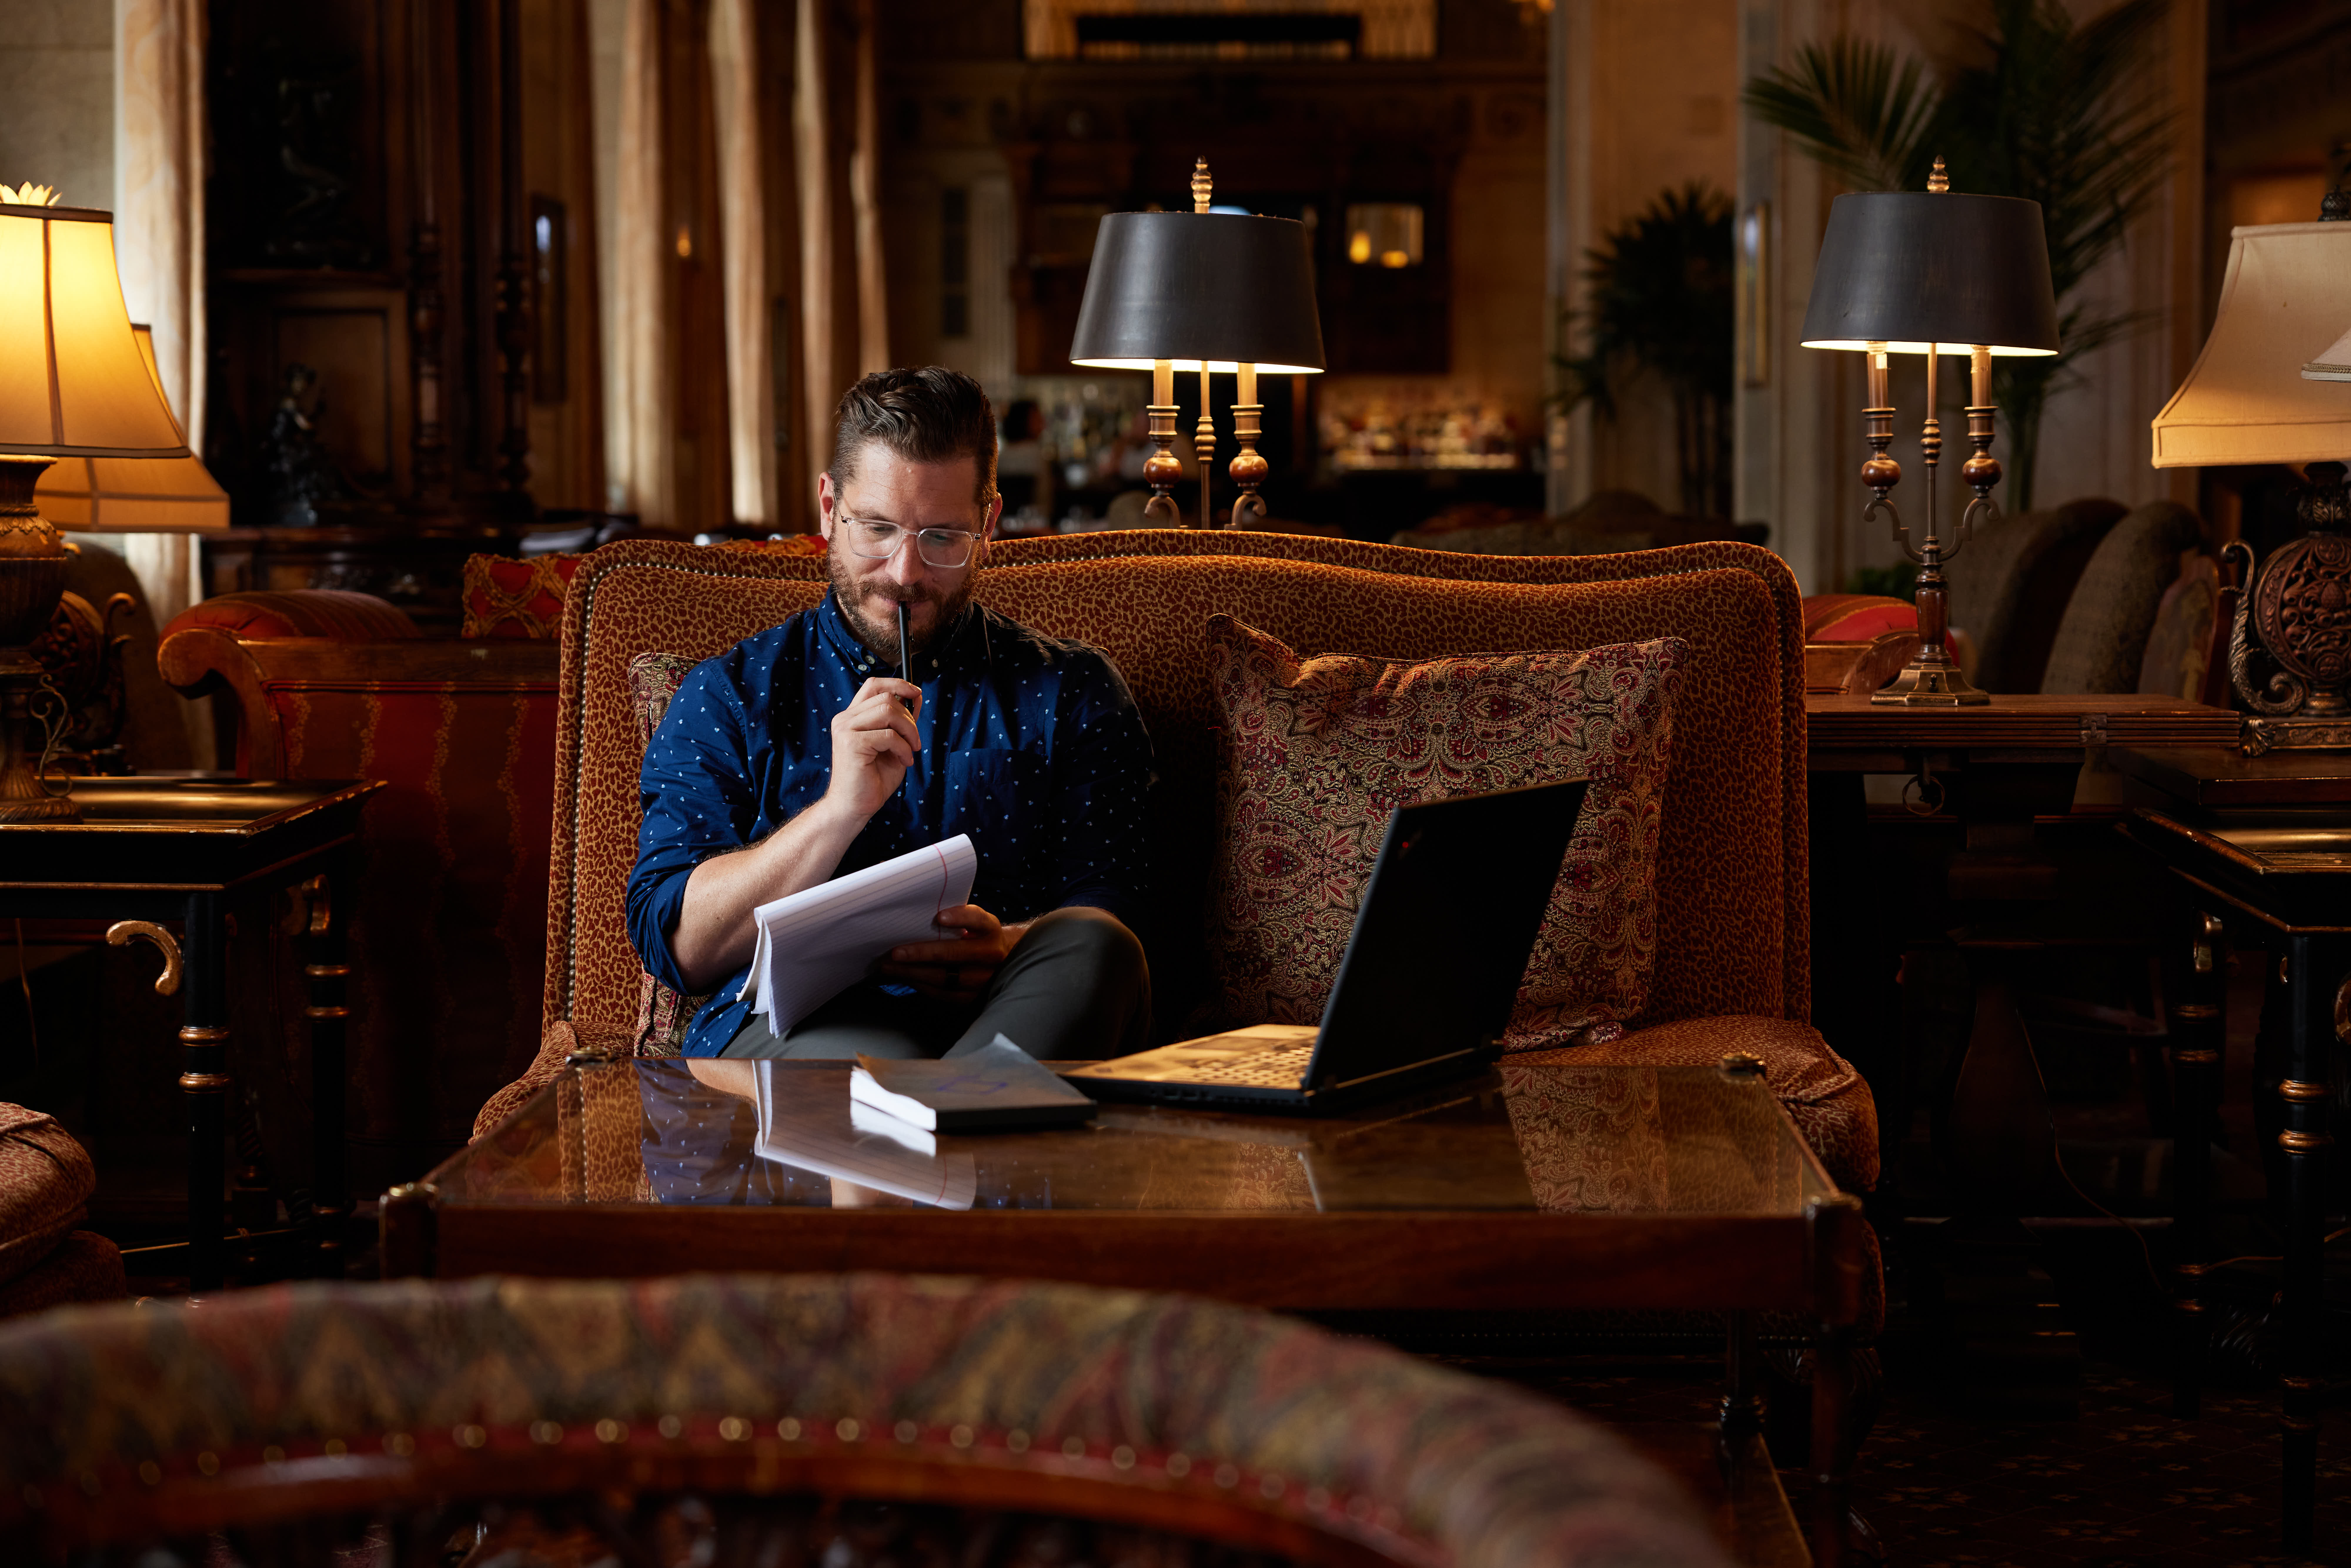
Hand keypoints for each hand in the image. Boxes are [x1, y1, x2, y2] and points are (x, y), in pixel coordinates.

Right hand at [823, 677, 921, 822]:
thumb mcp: (894, 744)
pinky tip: (904, 761)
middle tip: (915, 741)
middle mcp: (845, 719)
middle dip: (909, 718)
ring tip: (911, 751)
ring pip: (888, 710)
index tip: (916, 693)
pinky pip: (888, 735)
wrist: (854, 806)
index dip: (898, 684)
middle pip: (886, 697)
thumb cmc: (872, 778)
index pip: (874, 685)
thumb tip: (916, 697)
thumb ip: (901, 721)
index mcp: (853, 717)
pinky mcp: (851, 743)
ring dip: (908, 731)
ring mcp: (845, 729)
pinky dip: (903, 748)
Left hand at [876, 904, 1028, 1003]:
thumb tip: (914, 909)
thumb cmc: (979, 936)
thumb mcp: (975, 922)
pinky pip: (945, 996)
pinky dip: (922, 987)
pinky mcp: (975, 998)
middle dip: (922, 953)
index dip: (960, 918)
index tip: (940, 917)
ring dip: (914, 973)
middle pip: (955, 954)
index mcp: (990, 929)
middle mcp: (991, 954)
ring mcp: (985, 979)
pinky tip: (906, 979)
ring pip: (946, 979)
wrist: (1006, 960)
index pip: (977, 920)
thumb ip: (955, 917)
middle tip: (896, 953)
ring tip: (891, 967)